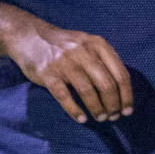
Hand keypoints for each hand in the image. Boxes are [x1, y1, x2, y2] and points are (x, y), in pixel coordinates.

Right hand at [5, 18, 133, 123]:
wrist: (27, 35)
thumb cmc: (62, 45)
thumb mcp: (86, 44)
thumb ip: (103, 60)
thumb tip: (121, 92)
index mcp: (97, 44)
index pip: (120, 74)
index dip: (126, 96)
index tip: (127, 111)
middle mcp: (82, 51)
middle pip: (106, 85)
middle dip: (112, 106)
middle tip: (112, 117)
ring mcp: (64, 62)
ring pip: (87, 92)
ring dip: (97, 109)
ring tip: (99, 118)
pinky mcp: (47, 72)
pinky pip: (65, 96)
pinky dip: (75, 111)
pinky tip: (81, 119)